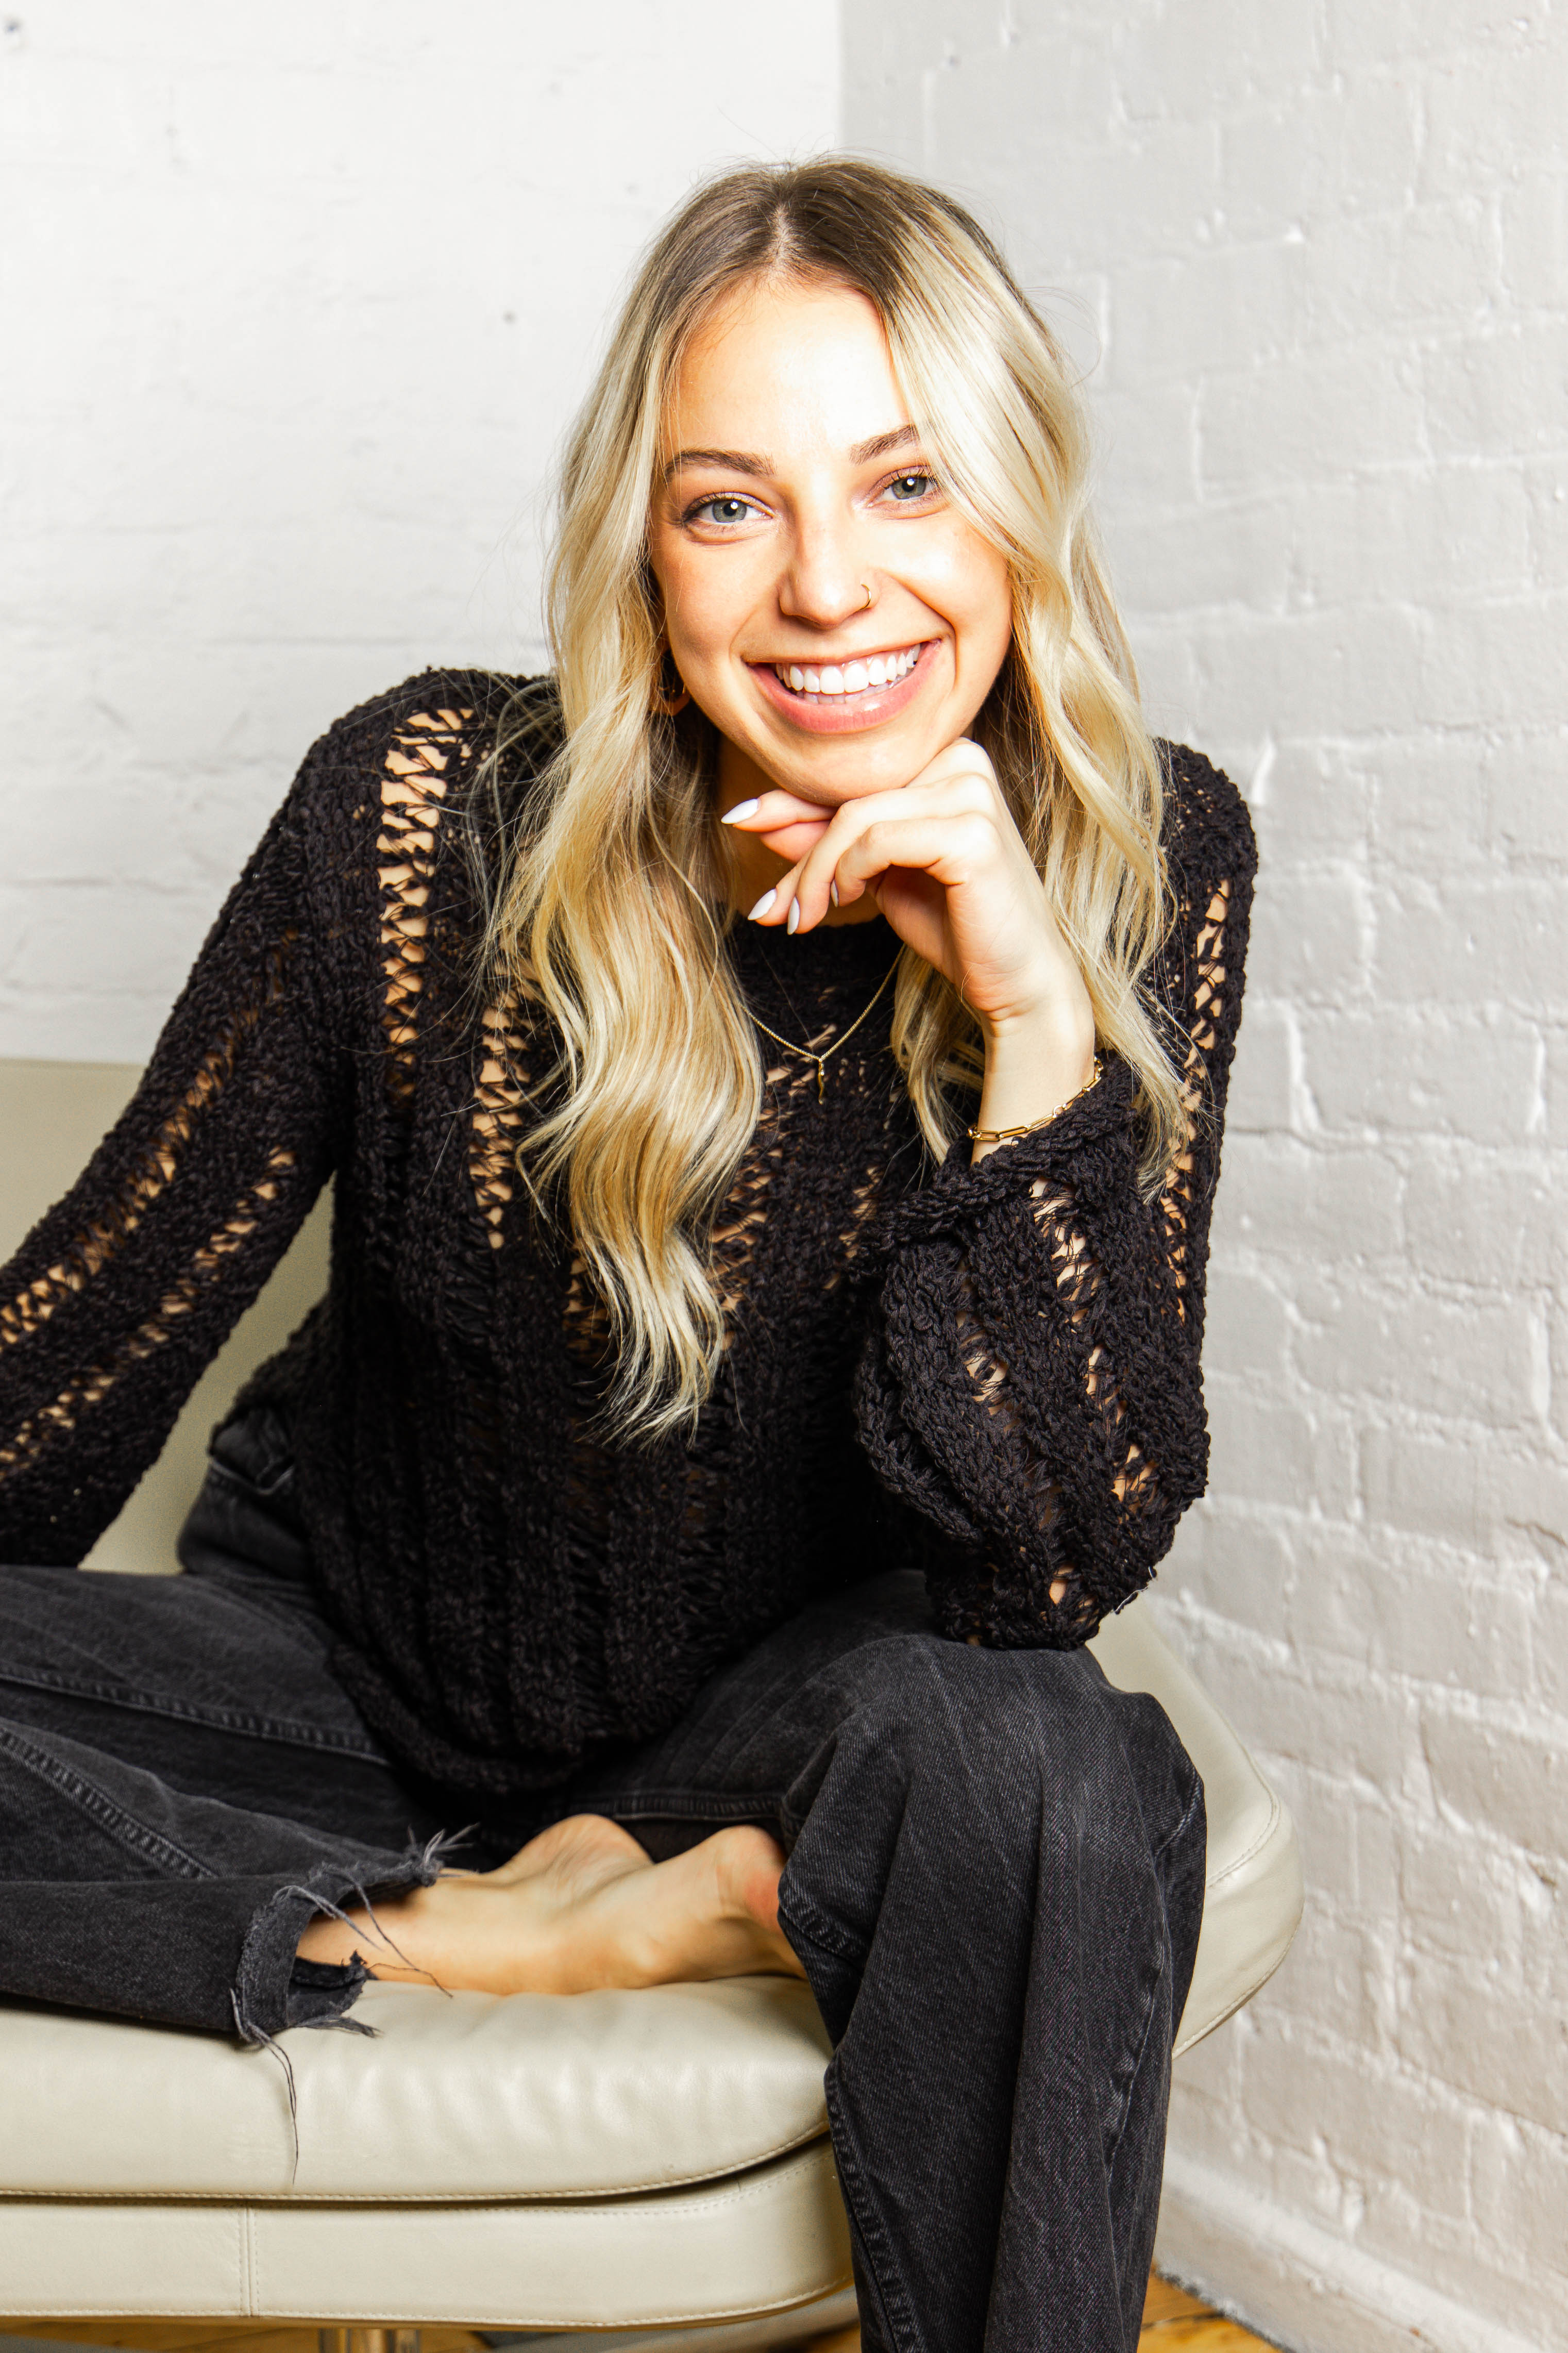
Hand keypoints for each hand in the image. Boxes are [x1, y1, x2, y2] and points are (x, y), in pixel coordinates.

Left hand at [723, 737, 1093, 1050]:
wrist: (1015, 980)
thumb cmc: (953, 925)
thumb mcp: (875, 876)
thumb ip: (827, 842)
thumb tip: (757, 818)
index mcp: (944, 758)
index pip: (851, 777)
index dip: (789, 803)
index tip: (737, 820)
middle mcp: (963, 760)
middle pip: (848, 796)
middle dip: (799, 856)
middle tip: (771, 909)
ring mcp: (972, 791)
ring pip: (855, 819)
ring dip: (816, 874)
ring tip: (805, 918)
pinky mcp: (973, 831)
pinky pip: (879, 839)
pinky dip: (849, 873)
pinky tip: (846, 904)